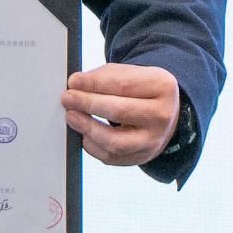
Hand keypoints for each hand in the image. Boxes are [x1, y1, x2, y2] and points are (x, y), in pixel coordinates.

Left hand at [63, 63, 180, 165]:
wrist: (164, 114)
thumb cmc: (143, 92)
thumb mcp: (133, 74)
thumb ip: (105, 76)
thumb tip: (77, 85)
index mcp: (162, 86)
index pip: (122, 84)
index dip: (93, 83)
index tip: (73, 81)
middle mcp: (162, 115)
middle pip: (118, 111)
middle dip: (87, 104)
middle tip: (68, 99)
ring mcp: (154, 140)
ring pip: (114, 142)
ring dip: (87, 128)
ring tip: (72, 117)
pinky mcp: (142, 157)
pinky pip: (111, 157)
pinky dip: (92, 146)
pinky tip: (84, 134)